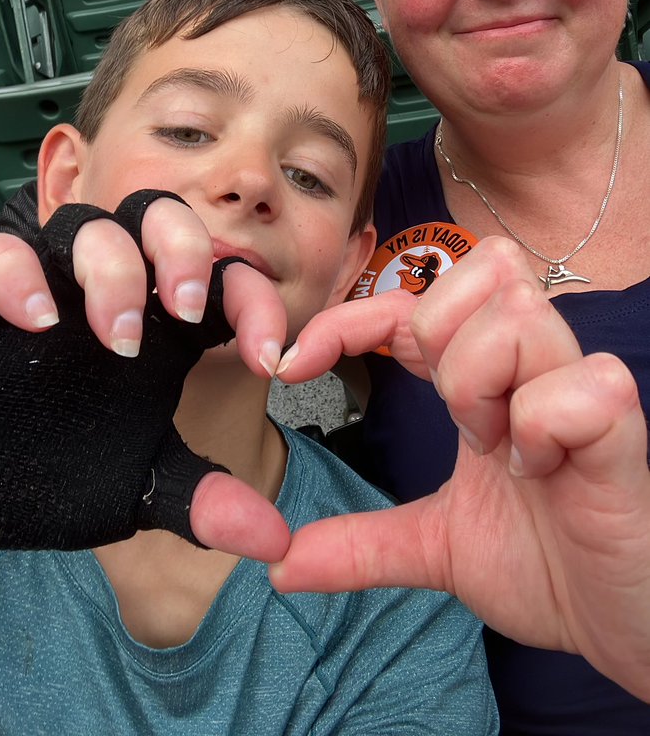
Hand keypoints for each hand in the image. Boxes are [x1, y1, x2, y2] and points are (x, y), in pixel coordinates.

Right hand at [0, 193, 292, 561]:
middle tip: (189, 312)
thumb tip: (276, 540)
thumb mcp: (135, 487)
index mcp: (156, 322)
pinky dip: (17, 275)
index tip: (272, 361)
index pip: (220, 279)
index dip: (257, 303)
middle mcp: (104, 290)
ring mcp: (42, 284)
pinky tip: (41, 323)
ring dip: (114, 269)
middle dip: (183, 248)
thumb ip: (201, 501)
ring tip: (122, 340)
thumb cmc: (52, 466)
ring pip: (87, 224)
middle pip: (157, 215)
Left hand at [271, 237, 649, 701]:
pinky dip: (544, 426)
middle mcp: (537, 364)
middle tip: (457, 423)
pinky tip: (542, 473)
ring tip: (499, 451)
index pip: (416, 300)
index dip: (351, 316)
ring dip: (484, 384)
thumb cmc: (543, 566)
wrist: (615, 628)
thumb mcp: (435, 547)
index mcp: (490, 377)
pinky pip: (581, 382)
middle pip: (487, 268)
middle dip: (445, 337)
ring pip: (521, 313)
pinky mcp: (623, 427)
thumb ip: (363, 543)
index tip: (292, 363)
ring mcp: (582, 388)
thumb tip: (279, 563)